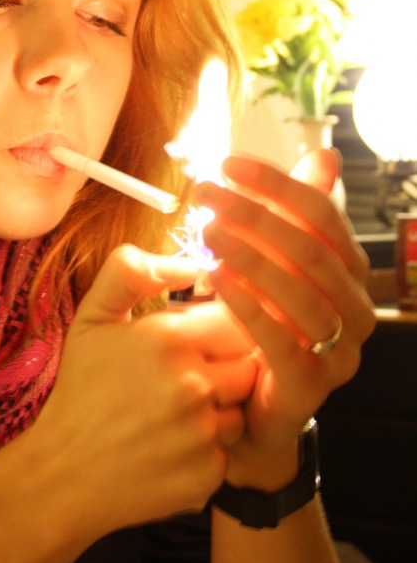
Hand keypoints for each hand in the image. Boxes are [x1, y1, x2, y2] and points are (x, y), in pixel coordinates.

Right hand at [32, 245, 256, 540]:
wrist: (61, 474)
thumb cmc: (80, 391)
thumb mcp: (92, 318)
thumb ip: (131, 272)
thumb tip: (190, 262)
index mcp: (169, 338)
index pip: (237, 317)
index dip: (221, 328)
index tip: (200, 340)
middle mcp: (194, 384)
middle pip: (248, 362)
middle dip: (225, 367)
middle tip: (185, 379)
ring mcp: (203, 432)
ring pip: (242, 408)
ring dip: (220, 410)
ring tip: (176, 415)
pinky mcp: (208, 474)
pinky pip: (229, 450)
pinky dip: (207, 449)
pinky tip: (172, 446)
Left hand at [197, 149, 374, 479]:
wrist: (251, 408)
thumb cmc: (263, 325)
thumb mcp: (275, 263)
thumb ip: (295, 212)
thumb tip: (326, 154)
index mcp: (349, 272)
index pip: (322, 214)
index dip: (276, 183)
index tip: (227, 163)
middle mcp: (355, 309)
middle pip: (311, 250)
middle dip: (256, 214)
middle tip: (207, 194)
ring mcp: (339, 352)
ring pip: (302, 293)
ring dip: (252, 255)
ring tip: (207, 230)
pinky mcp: (312, 388)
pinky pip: (282, 341)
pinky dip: (249, 305)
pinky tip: (215, 277)